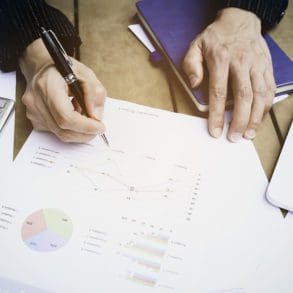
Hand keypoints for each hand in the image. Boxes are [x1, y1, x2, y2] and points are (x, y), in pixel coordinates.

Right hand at [19, 38, 105, 142]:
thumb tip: (96, 116)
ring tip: (85, 116)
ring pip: (61, 134)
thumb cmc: (63, 69)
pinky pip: (56, 132)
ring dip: (78, 131)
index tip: (100, 127)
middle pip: (63, 129)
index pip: (66, 116)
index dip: (85, 126)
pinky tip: (73, 115)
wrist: (41, 68)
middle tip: (98, 127)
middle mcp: (36, 101)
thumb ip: (94, 93)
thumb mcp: (86, 74)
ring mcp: (33, 112)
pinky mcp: (34, 120)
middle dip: (85, 133)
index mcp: (48, 86)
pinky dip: (70, 128)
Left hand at [183, 8, 275, 141]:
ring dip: (256, 117)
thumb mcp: (196, 46)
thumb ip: (191, 65)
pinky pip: (269, 89)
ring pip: (260, 95)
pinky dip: (266, 106)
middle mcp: (241, 63)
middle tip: (234, 137)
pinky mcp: (266, 67)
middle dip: (239, 120)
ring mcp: (257, 65)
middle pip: (243, 96)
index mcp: (221, 59)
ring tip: (248, 134)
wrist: (240, 20)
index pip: (218, 92)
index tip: (215, 131)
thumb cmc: (216, 37)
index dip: (216, 115)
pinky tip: (261, 118)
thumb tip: (194, 85)